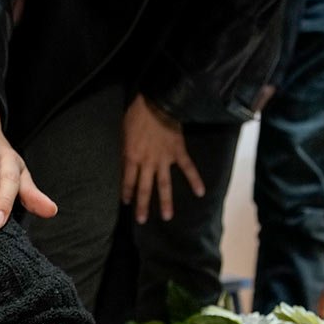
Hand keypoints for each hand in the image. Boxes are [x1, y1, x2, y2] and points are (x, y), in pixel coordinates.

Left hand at [121, 94, 204, 223]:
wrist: (158, 103)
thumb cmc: (137, 115)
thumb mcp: (123, 133)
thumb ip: (124, 149)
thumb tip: (123, 161)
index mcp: (132, 157)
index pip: (128, 180)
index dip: (127, 192)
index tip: (126, 203)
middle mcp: (148, 163)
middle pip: (144, 188)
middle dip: (142, 205)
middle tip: (141, 220)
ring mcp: (164, 159)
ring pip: (164, 184)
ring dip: (165, 201)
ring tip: (167, 217)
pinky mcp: (178, 152)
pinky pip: (188, 168)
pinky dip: (195, 180)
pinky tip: (200, 192)